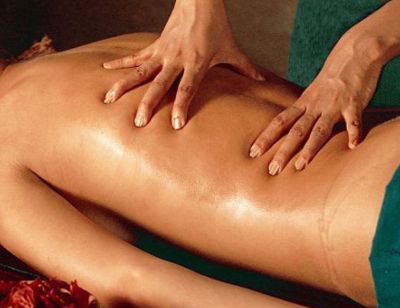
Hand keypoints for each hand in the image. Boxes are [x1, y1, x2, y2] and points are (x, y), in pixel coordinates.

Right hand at [103, 0, 262, 128]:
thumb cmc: (217, 25)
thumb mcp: (232, 49)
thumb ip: (245, 68)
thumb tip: (262, 81)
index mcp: (196, 63)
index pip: (187, 89)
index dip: (181, 106)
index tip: (175, 124)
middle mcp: (176, 59)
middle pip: (159, 84)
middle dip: (148, 104)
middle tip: (139, 122)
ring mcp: (162, 53)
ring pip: (140, 72)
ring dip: (124, 86)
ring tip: (109, 100)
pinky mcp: (155, 46)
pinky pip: (135, 57)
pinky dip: (119, 64)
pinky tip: (104, 70)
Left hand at [249, 37, 381, 174]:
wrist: (355, 52)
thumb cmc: (332, 78)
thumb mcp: (312, 94)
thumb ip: (303, 112)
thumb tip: (289, 131)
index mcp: (303, 104)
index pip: (279, 122)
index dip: (266, 138)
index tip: (253, 153)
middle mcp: (315, 106)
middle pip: (296, 131)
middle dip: (283, 151)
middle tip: (272, 170)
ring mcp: (333, 105)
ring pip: (319, 130)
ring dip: (309, 149)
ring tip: (300, 166)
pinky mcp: (354, 103)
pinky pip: (353, 120)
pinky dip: (353, 132)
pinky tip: (352, 146)